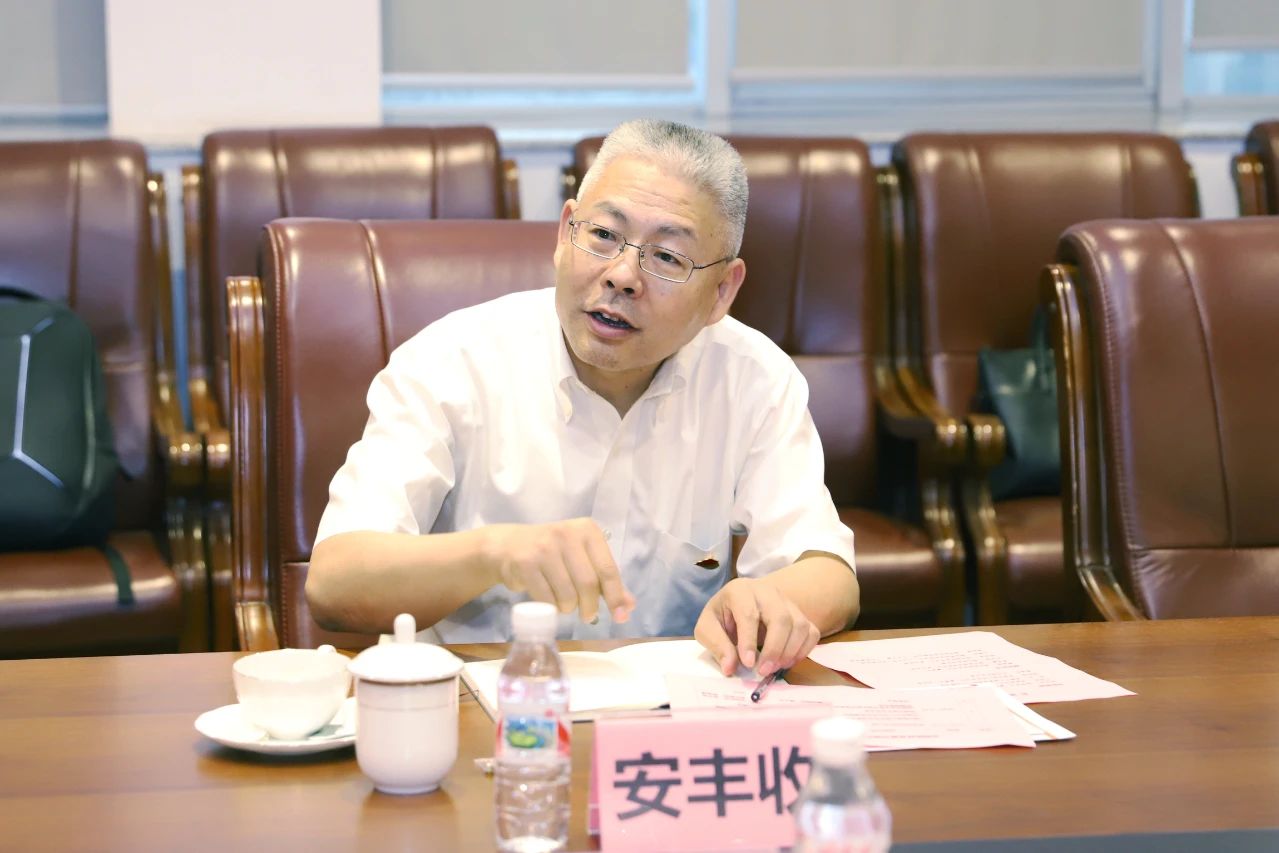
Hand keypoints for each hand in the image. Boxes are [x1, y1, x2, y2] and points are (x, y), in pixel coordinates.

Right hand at [484, 518, 634, 623]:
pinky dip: (551, 607)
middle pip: (588, 584)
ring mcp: (544, 547)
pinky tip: (549, 600)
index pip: (608, 569)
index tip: (620, 616)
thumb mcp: (582, 559)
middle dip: (590, 607)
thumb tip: (628, 607)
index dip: (615, 596)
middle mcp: (566, 534)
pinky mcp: (526, 562)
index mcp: (587, 531)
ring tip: (565, 604)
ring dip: (569, 608)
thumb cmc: (553, 554)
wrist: (509, 546)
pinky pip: (546, 598)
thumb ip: (606, 581)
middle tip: (588, 616)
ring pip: (567, 593)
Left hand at [694, 578, 819, 677]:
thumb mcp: (707, 628)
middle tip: (763, 670)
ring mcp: (787, 601)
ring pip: (799, 624)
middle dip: (774, 648)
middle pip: (781, 618)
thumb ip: (717, 645)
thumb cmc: (723, 616)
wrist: (739, 604)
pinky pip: (811, 631)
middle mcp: (767, 591)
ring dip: (790, 651)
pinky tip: (788, 661)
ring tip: (775, 668)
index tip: (748, 664)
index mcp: (740, 590)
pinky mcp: (799, 613)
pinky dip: (804, 649)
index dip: (749, 641)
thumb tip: (730, 668)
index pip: (749, 614)